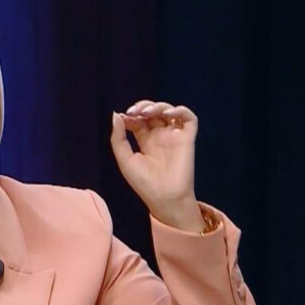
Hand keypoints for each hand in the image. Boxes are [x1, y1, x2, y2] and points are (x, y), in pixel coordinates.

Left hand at [109, 100, 203, 231]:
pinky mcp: (187, 138)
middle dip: (143, 107)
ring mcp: (174, 136)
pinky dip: (180, 110)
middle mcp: (160, 137)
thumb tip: (116, 115)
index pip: (139, 120)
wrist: (165, 197)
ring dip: (158, 106)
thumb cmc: (144, 183)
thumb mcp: (125, 160)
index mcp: (146, 142)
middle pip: (153, 112)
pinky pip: (189, 118)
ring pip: (169, 111)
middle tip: (135, 112)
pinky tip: (168, 114)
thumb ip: (118, 138)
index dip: (131, 115)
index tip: (124, 117)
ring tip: (148, 112)